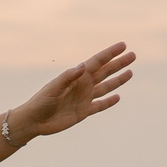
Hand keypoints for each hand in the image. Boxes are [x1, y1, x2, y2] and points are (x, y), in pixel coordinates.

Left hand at [7, 42, 135, 141]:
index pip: (97, 62)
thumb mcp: (53, 88)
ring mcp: (84, 98)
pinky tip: (117, 97)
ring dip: (118, 80)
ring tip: (130, 72)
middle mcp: (82, 85)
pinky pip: (100, 105)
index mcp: (76, 77)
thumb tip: (83, 66)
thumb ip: (68, 77)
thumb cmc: (40, 102)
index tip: (123, 45)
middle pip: (105, 72)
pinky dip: (109, 102)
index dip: (110, 53)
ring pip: (105, 87)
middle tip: (133, 55)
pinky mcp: (83, 112)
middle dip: (118, 63)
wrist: (34, 121)